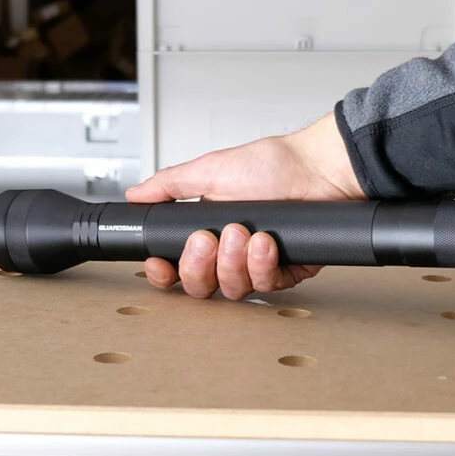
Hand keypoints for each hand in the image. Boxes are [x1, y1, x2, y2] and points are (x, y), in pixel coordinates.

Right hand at [126, 112, 365, 298]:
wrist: (318, 168)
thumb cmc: (272, 165)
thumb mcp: (211, 170)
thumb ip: (170, 185)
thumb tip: (136, 194)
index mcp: (208, 230)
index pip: (176, 266)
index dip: (164, 272)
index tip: (160, 264)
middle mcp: (230, 252)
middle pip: (200, 286)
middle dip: (200, 265)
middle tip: (209, 239)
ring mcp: (257, 264)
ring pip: (232, 290)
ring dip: (233, 262)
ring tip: (242, 233)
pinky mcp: (286, 272)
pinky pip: (267, 287)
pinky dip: (263, 266)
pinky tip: (265, 243)